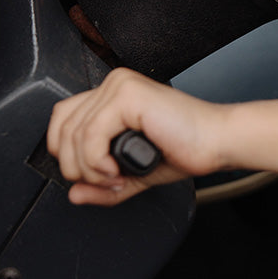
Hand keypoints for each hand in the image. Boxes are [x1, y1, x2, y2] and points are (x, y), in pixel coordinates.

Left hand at [47, 67, 230, 205]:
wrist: (215, 142)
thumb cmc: (184, 149)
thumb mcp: (132, 172)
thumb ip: (101, 183)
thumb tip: (73, 194)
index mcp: (113, 95)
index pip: (63, 118)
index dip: (67, 153)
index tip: (91, 174)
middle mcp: (114, 84)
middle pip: (62, 128)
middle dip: (76, 167)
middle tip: (106, 180)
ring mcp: (120, 86)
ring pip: (73, 135)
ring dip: (90, 169)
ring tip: (116, 176)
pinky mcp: (127, 95)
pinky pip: (90, 135)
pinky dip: (98, 162)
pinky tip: (118, 168)